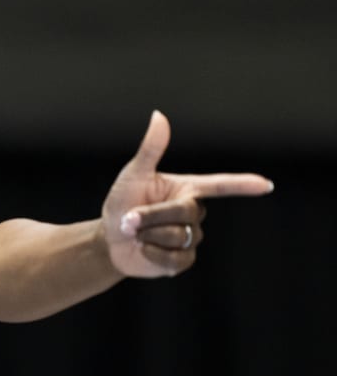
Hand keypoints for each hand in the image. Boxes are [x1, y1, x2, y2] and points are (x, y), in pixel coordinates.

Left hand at [101, 110, 272, 277]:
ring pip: (179, 236)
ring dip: (149, 235)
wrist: (109, 239)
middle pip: (186, 212)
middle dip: (152, 215)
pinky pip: (176, 259)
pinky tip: (143, 250)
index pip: (219, 185)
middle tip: (129, 218)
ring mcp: (190, 237)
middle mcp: (193, 212)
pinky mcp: (182, 260)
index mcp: (186, 188)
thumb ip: (151, 149)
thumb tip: (159, 115)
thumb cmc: (121, 202)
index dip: (242, 185)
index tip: (266, 185)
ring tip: (136, 233)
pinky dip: (152, 254)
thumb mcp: (133, 174)